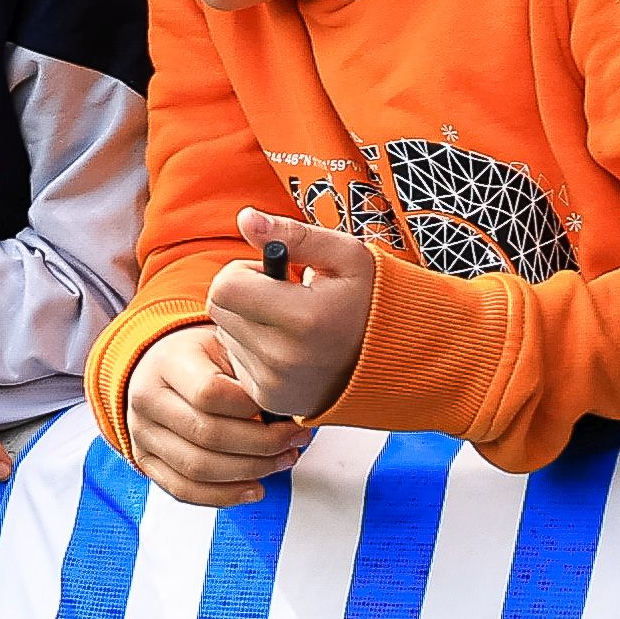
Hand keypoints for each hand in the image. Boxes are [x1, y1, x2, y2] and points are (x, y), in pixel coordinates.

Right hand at [118, 320, 314, 505]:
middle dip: (262, 444)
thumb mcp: (225, 345)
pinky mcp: (145, 461)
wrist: (159, 368)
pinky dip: (223, 496)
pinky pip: (183, 489)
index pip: (209, 393)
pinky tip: (254, 489)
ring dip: (249, 471)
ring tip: (281, 462)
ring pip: (197, 468)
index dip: (253, 407)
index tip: (286, 410)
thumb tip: (290, 404)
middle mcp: (147, 400)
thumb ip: (249, 371)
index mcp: (167, 363)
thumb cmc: (200, 357)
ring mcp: (142, 434)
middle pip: (206, 434)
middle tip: (294, 440)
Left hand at [198, 212, 377, 421]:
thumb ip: (292, 234)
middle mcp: (284, 358)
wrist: (400, 359)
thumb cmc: (373, 300)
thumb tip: (245, 217)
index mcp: (304, 318)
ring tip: (293, 323)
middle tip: (284, 295)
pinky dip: (254, 350)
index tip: (274, 275)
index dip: (243, 273)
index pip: (225, 288)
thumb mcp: (346, 256)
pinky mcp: (270, 401)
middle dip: (244, 295)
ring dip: (248, 323)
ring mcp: (275, 384)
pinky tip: (291, 346)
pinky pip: (236, 363)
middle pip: (219, 310)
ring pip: (225, 336)